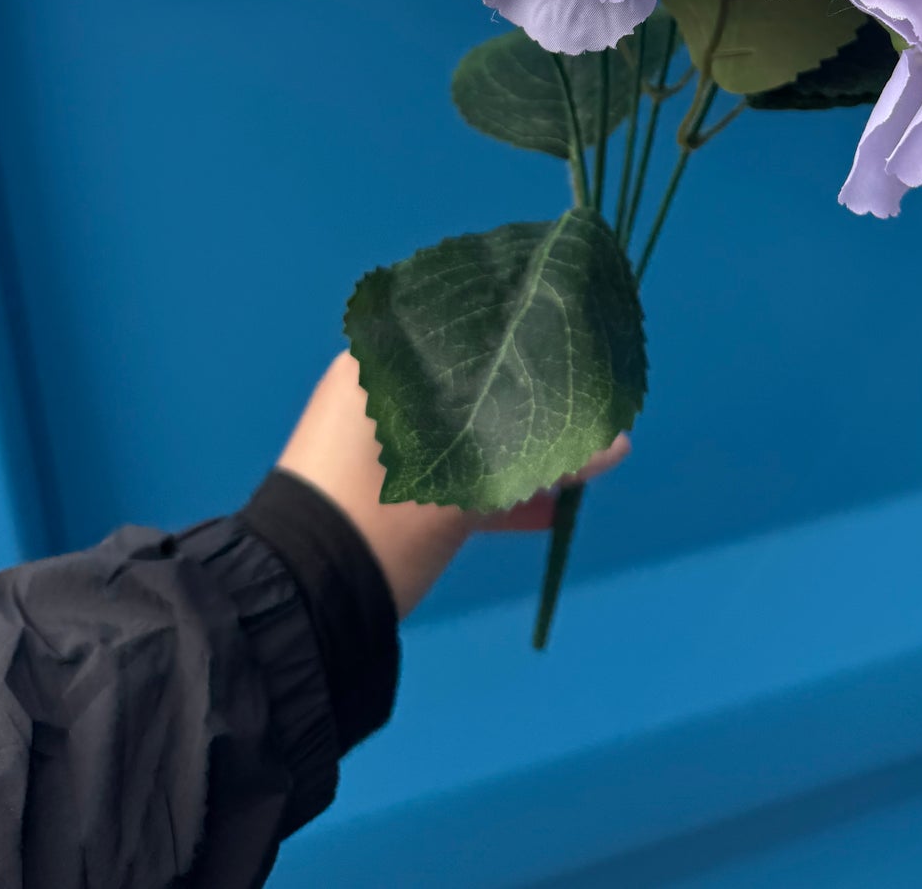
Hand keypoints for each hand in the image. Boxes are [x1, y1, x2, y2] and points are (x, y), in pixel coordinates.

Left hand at [276, 352, 629, 617]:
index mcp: (382, 360)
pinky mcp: (385, 484)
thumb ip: (545, 463)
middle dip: (531, 392)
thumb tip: (618, 443)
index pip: (468, 319)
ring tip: (580, 457)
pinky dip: (491, 481)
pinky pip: (449, 466)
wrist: (304, 603)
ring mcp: (379, 437)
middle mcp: (379, 386)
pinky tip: (549, 505)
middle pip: (472, 375)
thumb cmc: (379, 519)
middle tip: (589, 396)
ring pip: (465, 425)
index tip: (576, 330)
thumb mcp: (467, 491)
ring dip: (517, 443)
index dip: (526, 324)